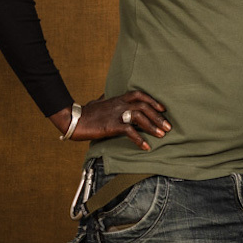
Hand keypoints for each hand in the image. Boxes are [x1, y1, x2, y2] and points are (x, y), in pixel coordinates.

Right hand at [53, 92, 169, 150]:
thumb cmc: (86, 112)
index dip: (153, 101)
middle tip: (168, 127)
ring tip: (162, 135)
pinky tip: (146, 147)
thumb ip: (104, 98)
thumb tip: (104, 95)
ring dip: (153, 126)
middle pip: (144, 107)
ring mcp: (116, 115)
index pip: (140, 95)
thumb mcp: (97, 102)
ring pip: (140, 117)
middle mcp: (119, 105)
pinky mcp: (111, 126)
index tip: (163, 109)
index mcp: (118, 99)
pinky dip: (139, 139)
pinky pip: (129, 132)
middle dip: (158, 117)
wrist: (73, 119)